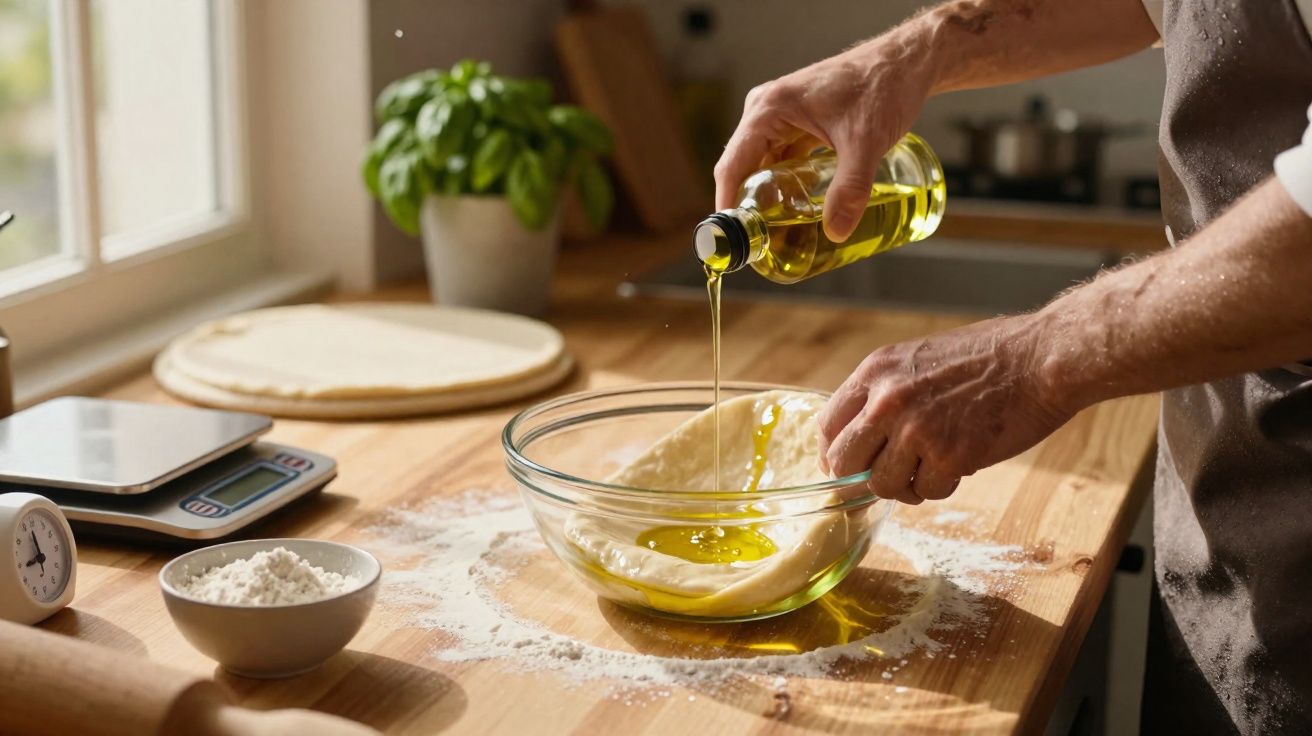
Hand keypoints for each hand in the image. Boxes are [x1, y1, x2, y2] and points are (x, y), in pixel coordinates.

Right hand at [714, 38, 935, 241]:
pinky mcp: (796, 120)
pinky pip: (778, 156)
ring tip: (776, 230)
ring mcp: (779, 114)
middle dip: (749, 205)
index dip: (729, 205)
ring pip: (760, 164)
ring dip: (765, 194)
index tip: (735, 240)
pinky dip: (782, 180)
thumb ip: (851, 188)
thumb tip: (836, 230)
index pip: (732, 166)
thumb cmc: (883, 87)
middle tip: (762, 243)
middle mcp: (766, 109)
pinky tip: (794, 203)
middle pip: (742, 168)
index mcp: (769, 109)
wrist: (905, 63)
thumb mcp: (866, 142)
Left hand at [818, 314, 1074, 503]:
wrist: (1040, 358)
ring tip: (930, 469)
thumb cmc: (987, 357)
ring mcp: (916, 429)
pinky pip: (925, 492)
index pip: (827, 426)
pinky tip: (958, 466)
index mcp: (875, 371)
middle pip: (843, 463)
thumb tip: (861, 440)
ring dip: (904, 486)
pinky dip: (940, 487)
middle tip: (886, 480)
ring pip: (881, 485)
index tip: (846, 468)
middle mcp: (886, 400)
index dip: (833, 455)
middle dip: (860, 480)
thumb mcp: (917, 360)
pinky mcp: (948, 455)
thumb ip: (884, 394)